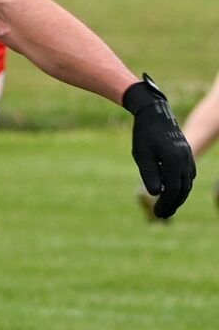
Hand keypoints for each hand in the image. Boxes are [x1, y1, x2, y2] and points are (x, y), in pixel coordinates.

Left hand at [123, 73, 194, 218]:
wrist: (155, 114)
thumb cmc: (144, 133)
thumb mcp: (141, 154)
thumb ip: (149, 173)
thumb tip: (154, 193)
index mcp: (174, 160)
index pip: (172, 190)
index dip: (166, 203)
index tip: (158, 213)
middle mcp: (185, 161)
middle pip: (182, 190)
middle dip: (173, 204)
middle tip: (162, 215)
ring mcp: (188, 158)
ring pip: (187, 184)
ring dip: (178, 197)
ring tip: (166, 207)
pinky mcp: (187, 156)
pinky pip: (188, 177)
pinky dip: (181, 187)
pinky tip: (171, 193)